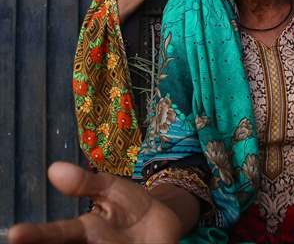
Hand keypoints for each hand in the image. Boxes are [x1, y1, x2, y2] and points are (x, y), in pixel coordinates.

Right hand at [8, 162, 182, 243]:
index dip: (36, 234)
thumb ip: (86, 183)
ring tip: (107, 241)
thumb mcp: (111, 188)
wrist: (165, 220)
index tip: (16, 233)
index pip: (57, 233)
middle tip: (25, 237)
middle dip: (47, 243)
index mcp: (85, 231)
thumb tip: (54, 169)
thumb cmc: (130, 205)